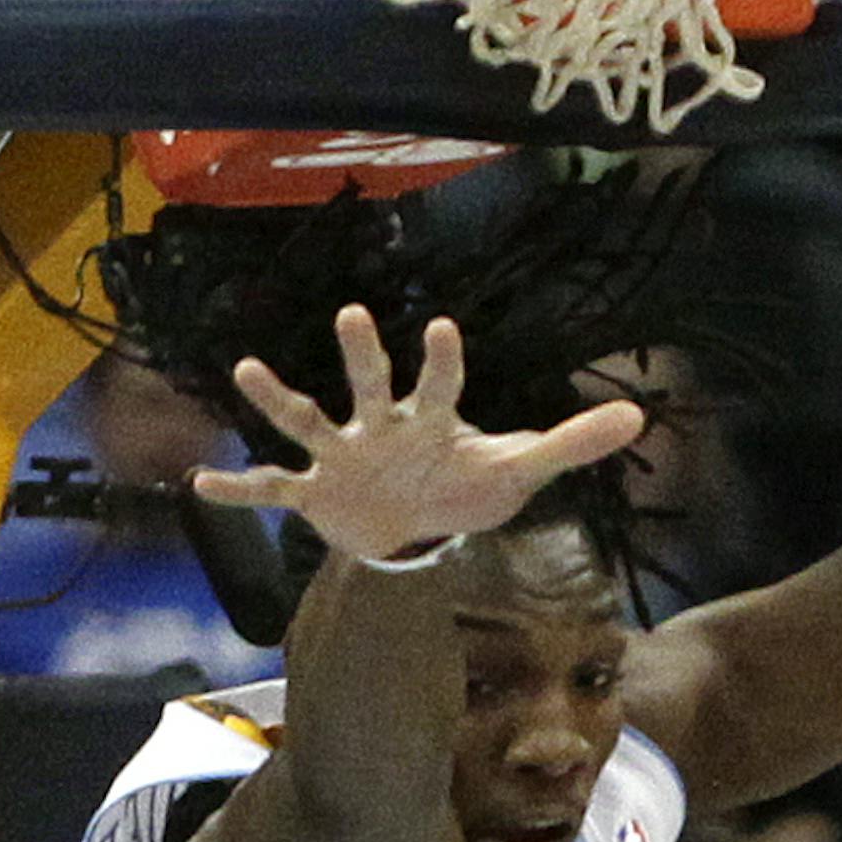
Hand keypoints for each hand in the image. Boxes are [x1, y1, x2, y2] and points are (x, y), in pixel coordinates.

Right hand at [190, 304, 644, 561]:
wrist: (415, 527)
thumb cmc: (465, 486)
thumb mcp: (518, 468)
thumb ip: (572, 443)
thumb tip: (639, 417)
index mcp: (430, 422)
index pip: (440, 386)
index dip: (442, 363)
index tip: (443, 328)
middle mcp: (381, 427)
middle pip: (371, 385)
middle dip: (363, 355)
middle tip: (356, 313)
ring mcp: (343, 456)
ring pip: (309, 420)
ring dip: (279, 398)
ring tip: (245, 368)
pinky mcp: (316, 491)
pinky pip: (274, 486)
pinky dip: (240, 488)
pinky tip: (202, 483)